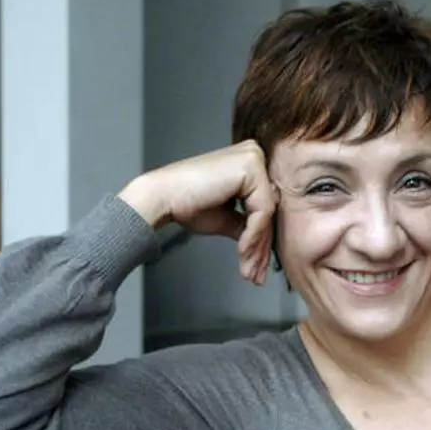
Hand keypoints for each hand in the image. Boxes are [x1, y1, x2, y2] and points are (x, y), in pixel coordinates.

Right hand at [118, 140, 276, 284]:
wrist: (162, 197)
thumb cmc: (187, 203)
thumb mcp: (226, 217)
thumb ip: (248, 225)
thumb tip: (264, 244)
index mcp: (250, 162)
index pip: (265, 205)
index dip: (261, 239)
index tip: (257, 265)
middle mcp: (254, 154)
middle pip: (269, 210)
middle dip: (261, 247)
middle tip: (256, 275)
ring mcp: (253, 159)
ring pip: (267, 213)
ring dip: (257, 247)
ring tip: (249, 270)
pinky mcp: (250, 168)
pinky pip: (261, 211)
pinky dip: (253, 235)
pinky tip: (242, 252)